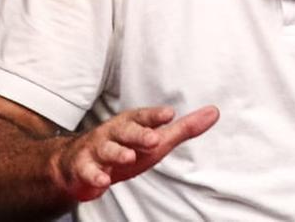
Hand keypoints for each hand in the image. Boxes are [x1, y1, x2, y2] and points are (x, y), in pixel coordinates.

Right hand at [53, 105, 218, 201]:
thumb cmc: (126, 147)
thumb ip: (184, 128)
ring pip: (106, 149)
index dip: (156, 115)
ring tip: (129, 157)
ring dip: (118, 153)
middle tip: (154, 138)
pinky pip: (87, 171)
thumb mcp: (156, 139)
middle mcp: (113, 133)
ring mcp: (97, 150)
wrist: (80, 162)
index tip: (170, 114)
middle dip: (139, 134)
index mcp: (131, 123)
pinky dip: (94, 176)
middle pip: (126, 131)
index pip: (144, 117)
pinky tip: (103, 181)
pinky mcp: (83, 168)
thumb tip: (214, 112)